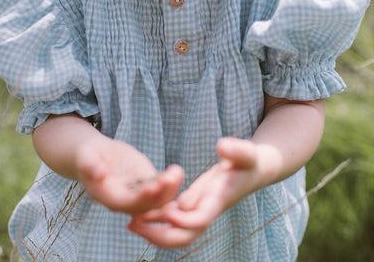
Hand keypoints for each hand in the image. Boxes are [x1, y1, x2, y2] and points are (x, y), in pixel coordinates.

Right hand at [76, 137, 183, 214]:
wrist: (96, 153)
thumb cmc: (88, 154)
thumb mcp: (86, 156)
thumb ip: (90, 165)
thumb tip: (97, 172)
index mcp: (108, 197)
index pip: (126, 203)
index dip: (140, 197)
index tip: (152, 186)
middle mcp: (124, 200)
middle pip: (146, 205)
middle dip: (159, 193)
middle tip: (171, 178)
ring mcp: (137, 193)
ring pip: (157, 199)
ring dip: (169, 189)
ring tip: (177, 172)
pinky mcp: (146, 183)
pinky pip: (161, 188)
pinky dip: (171, 183)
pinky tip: (177, 171)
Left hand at [128, 137, 259, 246]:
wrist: (253, 171)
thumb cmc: (248, 161)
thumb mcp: (246, 152)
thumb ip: (237, 150)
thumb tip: (222, 146)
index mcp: (218, 200)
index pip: (199, 220)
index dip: (182, 219)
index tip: (166, 211)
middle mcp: (207, 210)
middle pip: (184, 236)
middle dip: (159, 235)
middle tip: (133, 224)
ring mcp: (200, 210)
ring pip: (176, 231)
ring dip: (153, 230)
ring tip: (130, 221)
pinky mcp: (195, 204)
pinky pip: (174, 218)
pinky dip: (158, 218)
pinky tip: (140, 212)